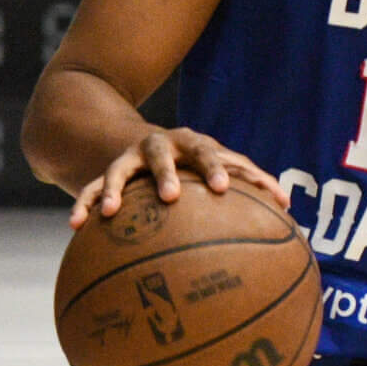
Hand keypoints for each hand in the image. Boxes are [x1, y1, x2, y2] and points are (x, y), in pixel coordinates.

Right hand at [69, 126, 287, 228]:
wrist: (142, 140)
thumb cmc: (196, 165)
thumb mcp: (218, 167)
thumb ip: (249, 184)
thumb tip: (290, 209)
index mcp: (195, 145)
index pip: (211, 152)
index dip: (219, 168)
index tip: (224, 189)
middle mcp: (162, 146)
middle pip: (165, 154)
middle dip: (167, 172)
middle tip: (171, 195)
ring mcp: (131, 157)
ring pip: (121, 168)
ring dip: (116, 187)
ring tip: (111, 211)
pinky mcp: (107, 171)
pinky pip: (92, 187)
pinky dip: (85, 204)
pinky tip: (76, 226)